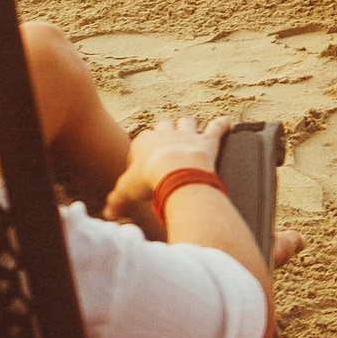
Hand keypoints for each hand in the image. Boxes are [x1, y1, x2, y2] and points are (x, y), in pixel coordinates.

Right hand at [103, 115, 229, 221]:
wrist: (175, 172)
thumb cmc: (147, 179)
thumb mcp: (126, 191)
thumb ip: (116, 201)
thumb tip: (109, 216)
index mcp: (143, 141)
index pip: (140, 143)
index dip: (141, 154)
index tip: (141, 169)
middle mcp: (165, 133)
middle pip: (163, 127)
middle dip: (164, 133)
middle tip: (165, 144)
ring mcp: (187, 135)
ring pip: (186, 122)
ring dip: (188, 126)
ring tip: (190, 129)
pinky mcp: (206, 141)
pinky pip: (216, 128)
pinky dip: (222, 125)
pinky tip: (228, 121)